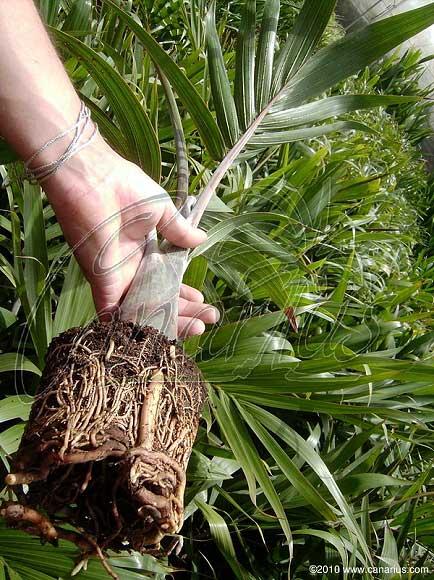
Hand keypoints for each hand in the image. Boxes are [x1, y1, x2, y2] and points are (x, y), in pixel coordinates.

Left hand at [43, 136, 218, 337]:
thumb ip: (178, 231)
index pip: (166, 282)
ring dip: (168, 324)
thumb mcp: (161, 210)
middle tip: (207, 321)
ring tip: (196, 329)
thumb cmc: (125, 189)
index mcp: (144, 252)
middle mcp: (130, 270)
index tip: (202, 301)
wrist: (96, 182)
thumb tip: (201, 239)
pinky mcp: (104, 284)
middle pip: (158, 301)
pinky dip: (135, 327)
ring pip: (143, 312)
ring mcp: (117, 279)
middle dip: (184, 313)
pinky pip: (118, 315)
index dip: (184, 294)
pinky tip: (160, 336)